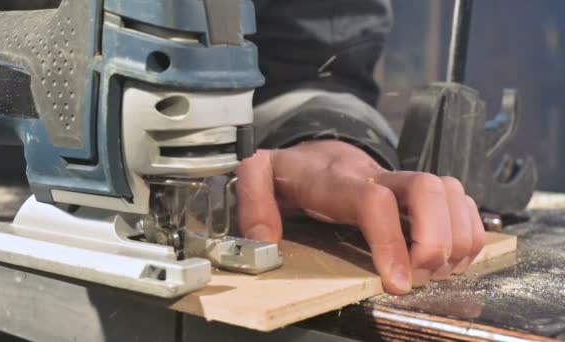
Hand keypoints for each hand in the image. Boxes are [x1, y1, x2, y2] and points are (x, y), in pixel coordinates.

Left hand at [236, 140, 484, 293]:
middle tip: (425, 274)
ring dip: (458, 236)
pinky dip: (469, 228)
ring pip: (450, 192)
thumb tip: (265, 239)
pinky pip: (459, 199)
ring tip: (440, 269)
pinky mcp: (419, 191)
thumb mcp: (258, 178)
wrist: (319, 152)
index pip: (374, 201)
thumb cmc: (294, 173)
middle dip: (437, 238)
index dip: (391, 242)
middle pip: (428, 188)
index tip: (398, 282)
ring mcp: (402, 181)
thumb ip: (252, 201)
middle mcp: (377, 176)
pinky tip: (456, 253)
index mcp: (337, 180)